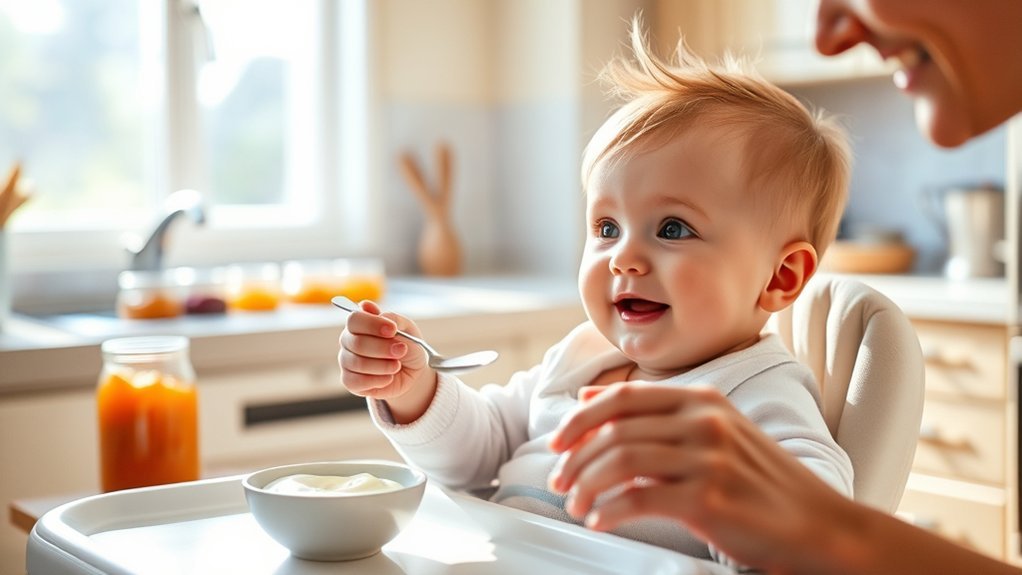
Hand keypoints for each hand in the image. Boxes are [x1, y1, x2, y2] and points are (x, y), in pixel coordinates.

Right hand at [338, 300, 435, 422]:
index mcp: (360, 323)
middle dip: (383, 348)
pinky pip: (357, 382)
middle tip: (401, 350)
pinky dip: (378, 380)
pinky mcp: (349, 381)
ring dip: (383, 365)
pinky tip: (389, 377)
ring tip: (397, 365)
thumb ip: (391, 317)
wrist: (412, 371)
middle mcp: (348, 340)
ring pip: (358, 363)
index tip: (393, 330)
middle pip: (356, 343)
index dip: (373, 324)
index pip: (354, 319)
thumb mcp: (407, 328)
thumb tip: (367, 307)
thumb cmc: (407, 345)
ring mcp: (347, 361)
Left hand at [547, 383, 852, 571]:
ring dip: (587, 485)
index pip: (624, 397)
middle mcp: (705, 420)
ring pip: (621, 460)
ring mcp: (709, 458)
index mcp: (703, 399)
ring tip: (576, 504)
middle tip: (559, 481)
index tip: (558, 441)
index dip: (581, 417)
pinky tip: (600, 520)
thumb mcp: (716, 432)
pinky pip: (640, 498)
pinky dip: (610, 510)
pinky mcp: (710, 498)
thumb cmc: (762, 483)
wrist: (820, 526)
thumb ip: (657, 415)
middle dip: (575, 457)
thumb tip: (593, 398)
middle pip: (615, 429)